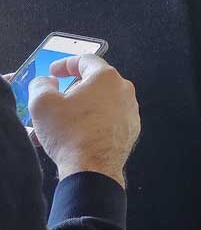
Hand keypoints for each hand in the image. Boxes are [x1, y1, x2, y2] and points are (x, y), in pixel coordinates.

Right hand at [28, 56, 139, 188]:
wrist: (92, 169)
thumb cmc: (72, 136)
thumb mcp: (43, 104)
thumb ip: (42, 85)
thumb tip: (47, 82)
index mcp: (106, 78)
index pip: (85, 60)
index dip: (65, 64)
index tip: (55, 72)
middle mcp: (123, 91)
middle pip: (93, 82)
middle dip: (71, 91)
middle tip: (56, 100)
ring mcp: (130, 111)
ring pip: (100, 103)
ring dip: (80, 109)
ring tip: (60, 124)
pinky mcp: (130, 129)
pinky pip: (108, 119)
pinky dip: (92, 122)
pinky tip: (75, 134)